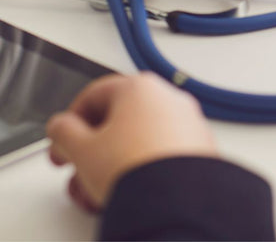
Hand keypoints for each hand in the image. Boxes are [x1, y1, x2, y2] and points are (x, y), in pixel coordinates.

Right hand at [46, 73, 217, 212]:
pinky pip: (160, 153)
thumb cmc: (133, 168)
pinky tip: (124, 191)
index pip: (94, 95)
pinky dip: (140, 168)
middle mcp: (170, 99)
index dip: (70, 122)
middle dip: (91, 149)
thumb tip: (62, 127)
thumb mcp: (81, 150)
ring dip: (111, 163)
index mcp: (140, 88)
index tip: (62, 142)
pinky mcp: (200, 148)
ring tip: (95, 190)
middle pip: (118, 120)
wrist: (174, 201)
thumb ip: (63, 132)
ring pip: (138, 140)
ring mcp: (189, 123)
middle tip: (78, 168)